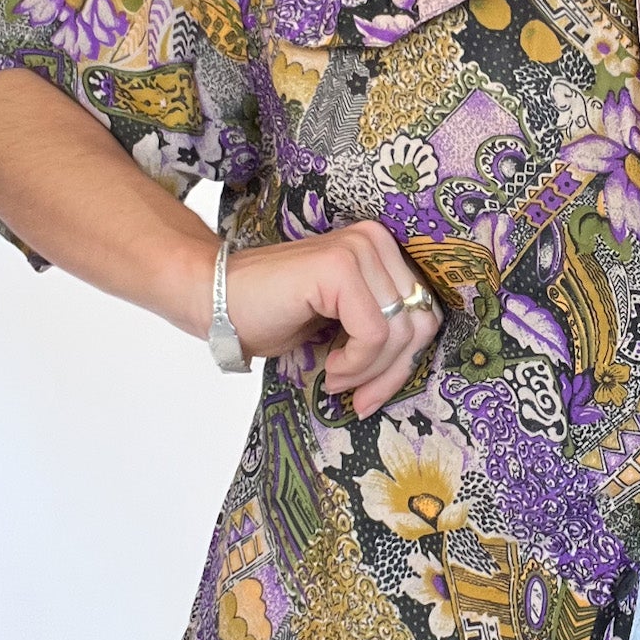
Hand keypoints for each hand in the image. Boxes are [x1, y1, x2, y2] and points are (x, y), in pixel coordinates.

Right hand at [216, 221, 442, 415]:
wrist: (215, 300)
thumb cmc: (273, 314)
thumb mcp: (342, 323)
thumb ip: (382, 328)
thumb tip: (415, 362)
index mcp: (381, 250)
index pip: (424, 311)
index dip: (407, 361)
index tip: (374, 393)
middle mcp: (375, 241)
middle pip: (420, 322)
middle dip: (393, 372)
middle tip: (360, 398)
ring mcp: (358, 249)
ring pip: (399, 332)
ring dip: (369, 371)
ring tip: (336, 379)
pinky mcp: (339, 267)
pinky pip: (374, 333)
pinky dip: (355, 363)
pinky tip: (329, 368)